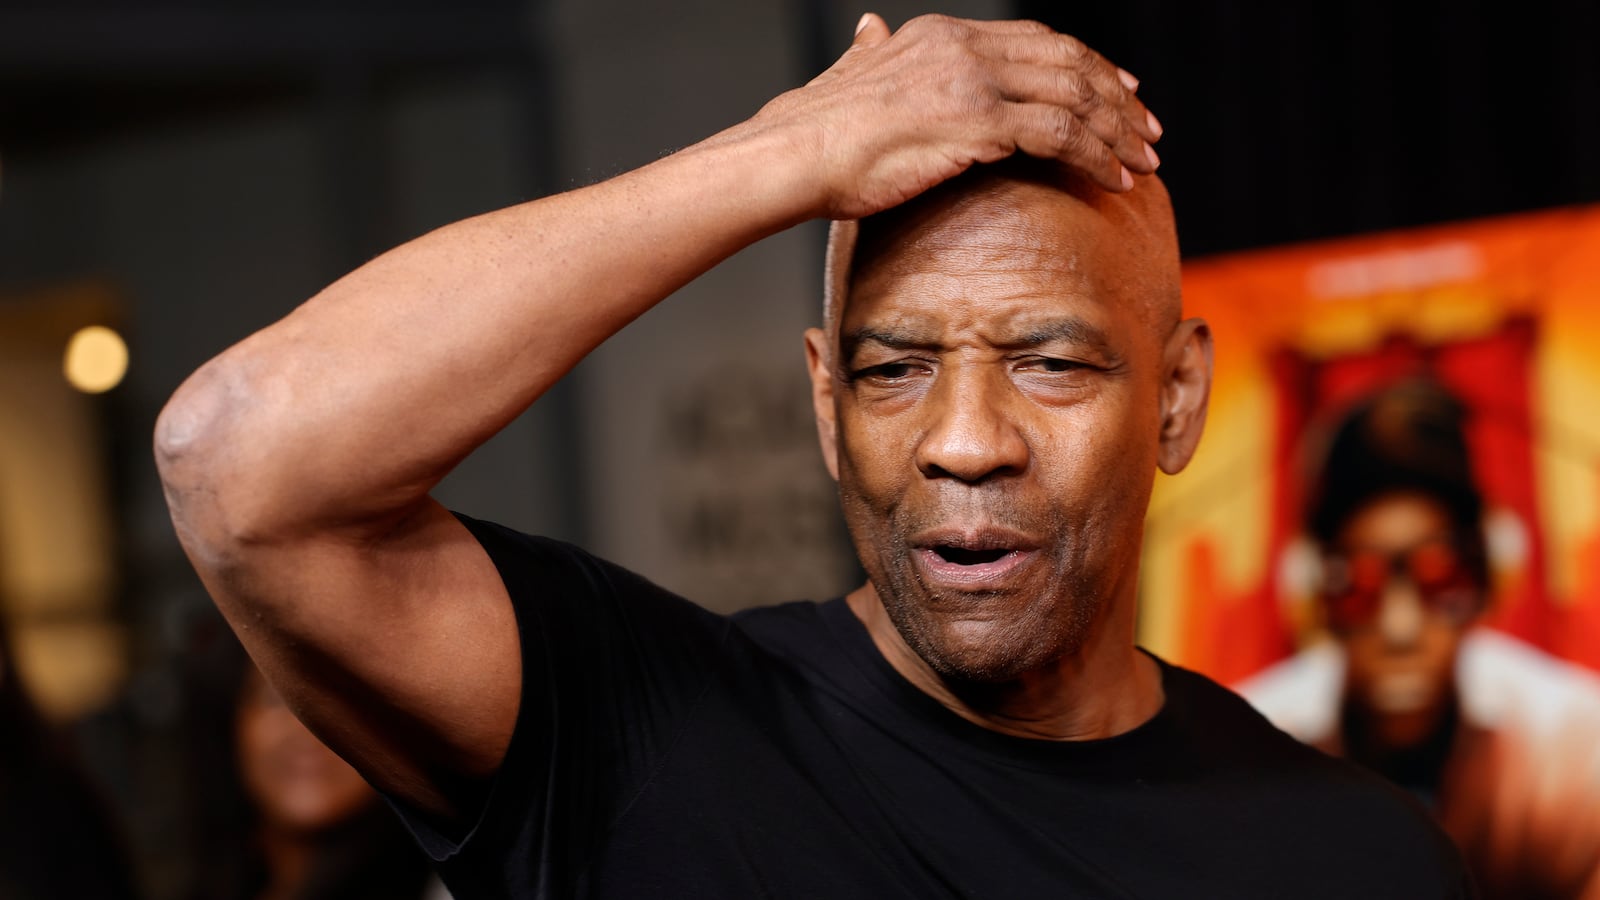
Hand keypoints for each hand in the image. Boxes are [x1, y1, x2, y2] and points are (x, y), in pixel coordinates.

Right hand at [752, 13, 1162, 219]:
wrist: (795, 153)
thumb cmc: (815, 131)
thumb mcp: (850, 74)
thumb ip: (870, 52)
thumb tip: (868, 31)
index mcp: (943, 35)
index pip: (1037, 41)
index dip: (1085, 64)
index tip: (1117, 89)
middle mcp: (965, 48)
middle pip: (1068, 62)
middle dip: (1116, 97)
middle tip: (1147, 128)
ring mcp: (975, 81)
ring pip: (1075, 96)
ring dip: (1118, 131)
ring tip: (1144, 161)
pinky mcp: (979, 122)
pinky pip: (1060, 135)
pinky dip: (1095, 156)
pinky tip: (1114, 179)